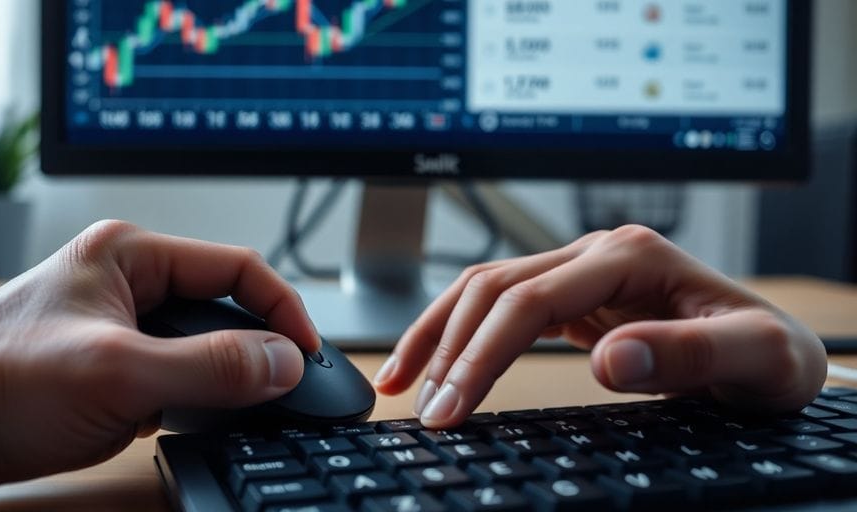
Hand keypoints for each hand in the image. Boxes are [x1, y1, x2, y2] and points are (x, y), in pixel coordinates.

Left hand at [0, 221, 319, 484]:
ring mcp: (121, 320)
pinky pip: (175, 369)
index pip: (236, 268)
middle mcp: (128, 278)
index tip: (306, 352)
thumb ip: (211, 366)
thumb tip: (282, 363)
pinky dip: (191, 394)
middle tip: (277, 386)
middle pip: (223, 305)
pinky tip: (181, 415)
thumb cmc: (7, 379)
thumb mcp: (123, 372)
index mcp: (130, 252)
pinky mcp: (113, 358)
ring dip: (219, 373)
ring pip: (201, 341)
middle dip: (252, 346)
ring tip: (227, 404)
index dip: (281, 309)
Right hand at [374, 225, 826, 428]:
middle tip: (428, 412)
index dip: (484, 351)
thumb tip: (608, 357)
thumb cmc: (772, 355)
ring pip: (486, 289)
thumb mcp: (757, 358)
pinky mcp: (575, 298)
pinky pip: (503, 309)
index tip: (453, 404)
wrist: (779, 354)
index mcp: (631, 255)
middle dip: (451, 350)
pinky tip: (440, 365)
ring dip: (439, 334)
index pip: (532, 297)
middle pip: (495, 287)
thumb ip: (688, 353)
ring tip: (401, 382)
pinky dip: (462, 336)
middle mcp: (598, 253)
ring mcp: (583, 272)